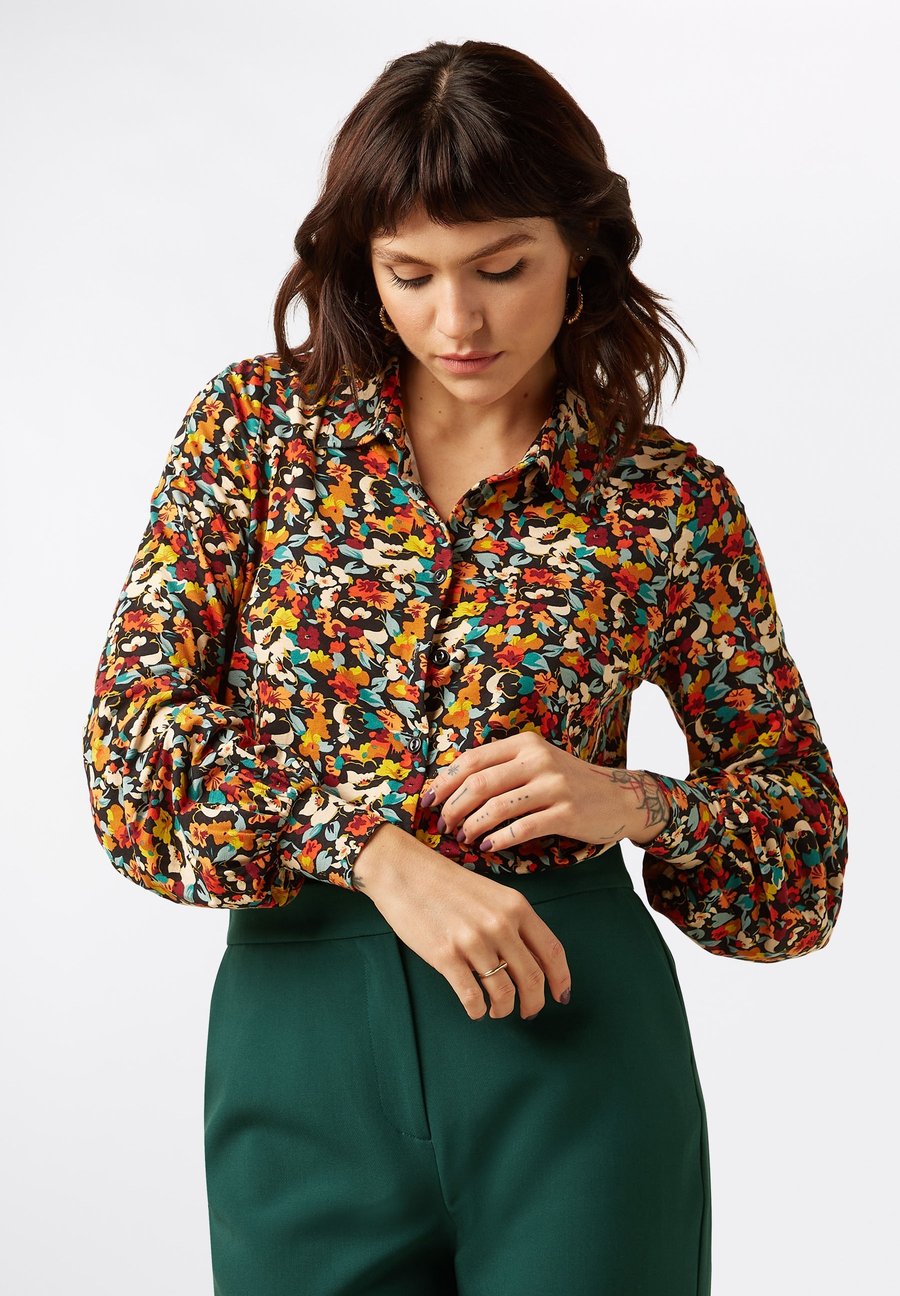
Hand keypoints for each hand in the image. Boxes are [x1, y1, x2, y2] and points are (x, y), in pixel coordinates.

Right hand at [354, 827, 571, 1020]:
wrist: (404, 871)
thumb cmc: (446, 883)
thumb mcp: (491, 894)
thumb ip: (512, 921)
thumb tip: (530, 959)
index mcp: (516, 906)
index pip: (552, 951)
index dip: (560, 979)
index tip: (561, 996)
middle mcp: (499, 924)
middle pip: (532, 978)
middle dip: (534, 1003)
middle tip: (528, 1012)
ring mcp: (473, 941)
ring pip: (504, 993)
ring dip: (504, 1009)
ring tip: (497, 1010)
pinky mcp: (446, 956)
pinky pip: (472, 997)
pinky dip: (477, 1011)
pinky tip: (475, 1009)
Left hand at [421, 731, 671, 851]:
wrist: (619, 797)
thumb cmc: (567, 783)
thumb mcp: (536, 763)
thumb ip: (501, 768)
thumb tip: (450, 787)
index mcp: (524, 744)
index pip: (472, 760)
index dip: (444, 782)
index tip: (427, 802)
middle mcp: (537, 760)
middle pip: (479, 783)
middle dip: (453, 808)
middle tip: (444, 826)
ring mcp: (553, 785)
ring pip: (497, 807)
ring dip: (473, 826)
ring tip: (463, 838)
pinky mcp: (566, 812)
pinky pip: (523, 828)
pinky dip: (500, 839)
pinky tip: (488, 847)